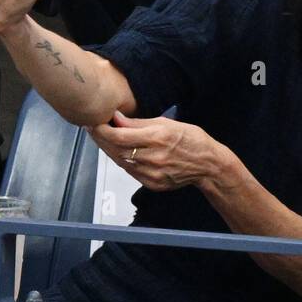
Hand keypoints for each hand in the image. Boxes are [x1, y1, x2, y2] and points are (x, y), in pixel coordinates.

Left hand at [89, 111, 232, 192]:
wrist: (208, 165)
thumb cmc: (192, 140)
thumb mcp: (168, 123)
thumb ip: (139, 123)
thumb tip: (116, 118)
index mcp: (157, 138)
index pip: (118, 136)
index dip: (101, 129)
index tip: (94, 122)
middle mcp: (152, 157)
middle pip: (115, 149)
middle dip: (101, 138)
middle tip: (93, 128)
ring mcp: (152, 173)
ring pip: (120, 161)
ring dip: (110, 150)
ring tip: (105, 138)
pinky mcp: (152, 183)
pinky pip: (130, 171)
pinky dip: (123, 160)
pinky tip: (122, 152)